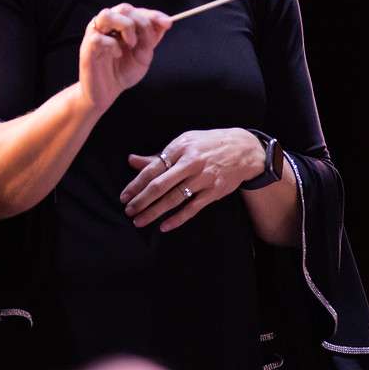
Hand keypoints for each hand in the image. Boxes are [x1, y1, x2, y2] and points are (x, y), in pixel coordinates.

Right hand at [79, 3, 171, 113]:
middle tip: (147, 38)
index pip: (137, 11)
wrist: (106, 93)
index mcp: (120, 25)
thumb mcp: (143, 55)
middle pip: (123, 8)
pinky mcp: (87, 48)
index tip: (167, 23)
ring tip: (131, 43)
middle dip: (140, 20)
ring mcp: (95, 35)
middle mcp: (107, 26)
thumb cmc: (122, 72)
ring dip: (124, 26)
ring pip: (106, 15)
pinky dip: (112, 45)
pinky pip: (98, 38)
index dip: (153, 15)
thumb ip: (150, 39)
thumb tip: (164, 23)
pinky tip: (117, 55)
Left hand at [120, 128, 266, 232]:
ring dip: (154, 212)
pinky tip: (164, 226)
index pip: (153, 168)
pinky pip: (192, 208)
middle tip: (128, 211)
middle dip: (141, 200)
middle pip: (160, 185)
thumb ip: (158, 156)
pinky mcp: (214, 191)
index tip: (124, 196)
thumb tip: (132, 160)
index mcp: (180, 148)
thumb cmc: (208, 145)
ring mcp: (203, 178)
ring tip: (140, 221)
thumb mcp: (184, 142)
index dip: (136, 184)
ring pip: (174, 198)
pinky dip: (178, 219)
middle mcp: (190, 163)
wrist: (244, 149)